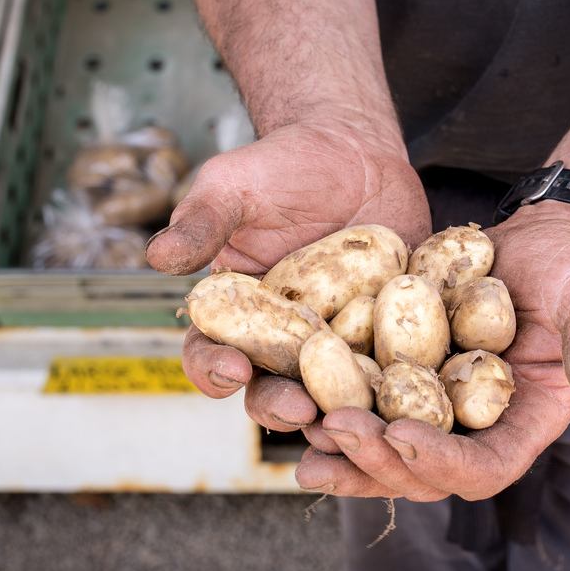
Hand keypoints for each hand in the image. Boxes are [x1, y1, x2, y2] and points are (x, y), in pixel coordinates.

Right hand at [155, 120, 430, 428]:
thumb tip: (156, 258)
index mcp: (234, 316)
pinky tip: (413, 389)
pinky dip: (400, 382)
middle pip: (272, 389)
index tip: (232, 367)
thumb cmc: (278, 168)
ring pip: (334, 393)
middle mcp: (281, 341)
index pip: (211, 353)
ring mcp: (338, 343)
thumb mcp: (232, 186)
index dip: (214, 369)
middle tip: (301, 407)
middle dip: (281, 405)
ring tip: (354, 419)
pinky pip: (393, 365)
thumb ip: (201, 222)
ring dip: (341, 412)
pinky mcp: (387, 333)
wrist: (351, 151)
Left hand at [293, 201, 569, 501]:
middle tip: (336, 434)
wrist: (544, 238)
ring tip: (303, 440)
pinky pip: (368, 403)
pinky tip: (295, 402)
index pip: (485, 467)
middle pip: (425, 471)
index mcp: (525, 424)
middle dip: (378, 461)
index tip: (400, 436)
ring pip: (387, 448)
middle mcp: (477, 427)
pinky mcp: (407, 378)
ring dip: (346, 451)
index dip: (443, 462)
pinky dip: (333, 407)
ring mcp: (439, 407)